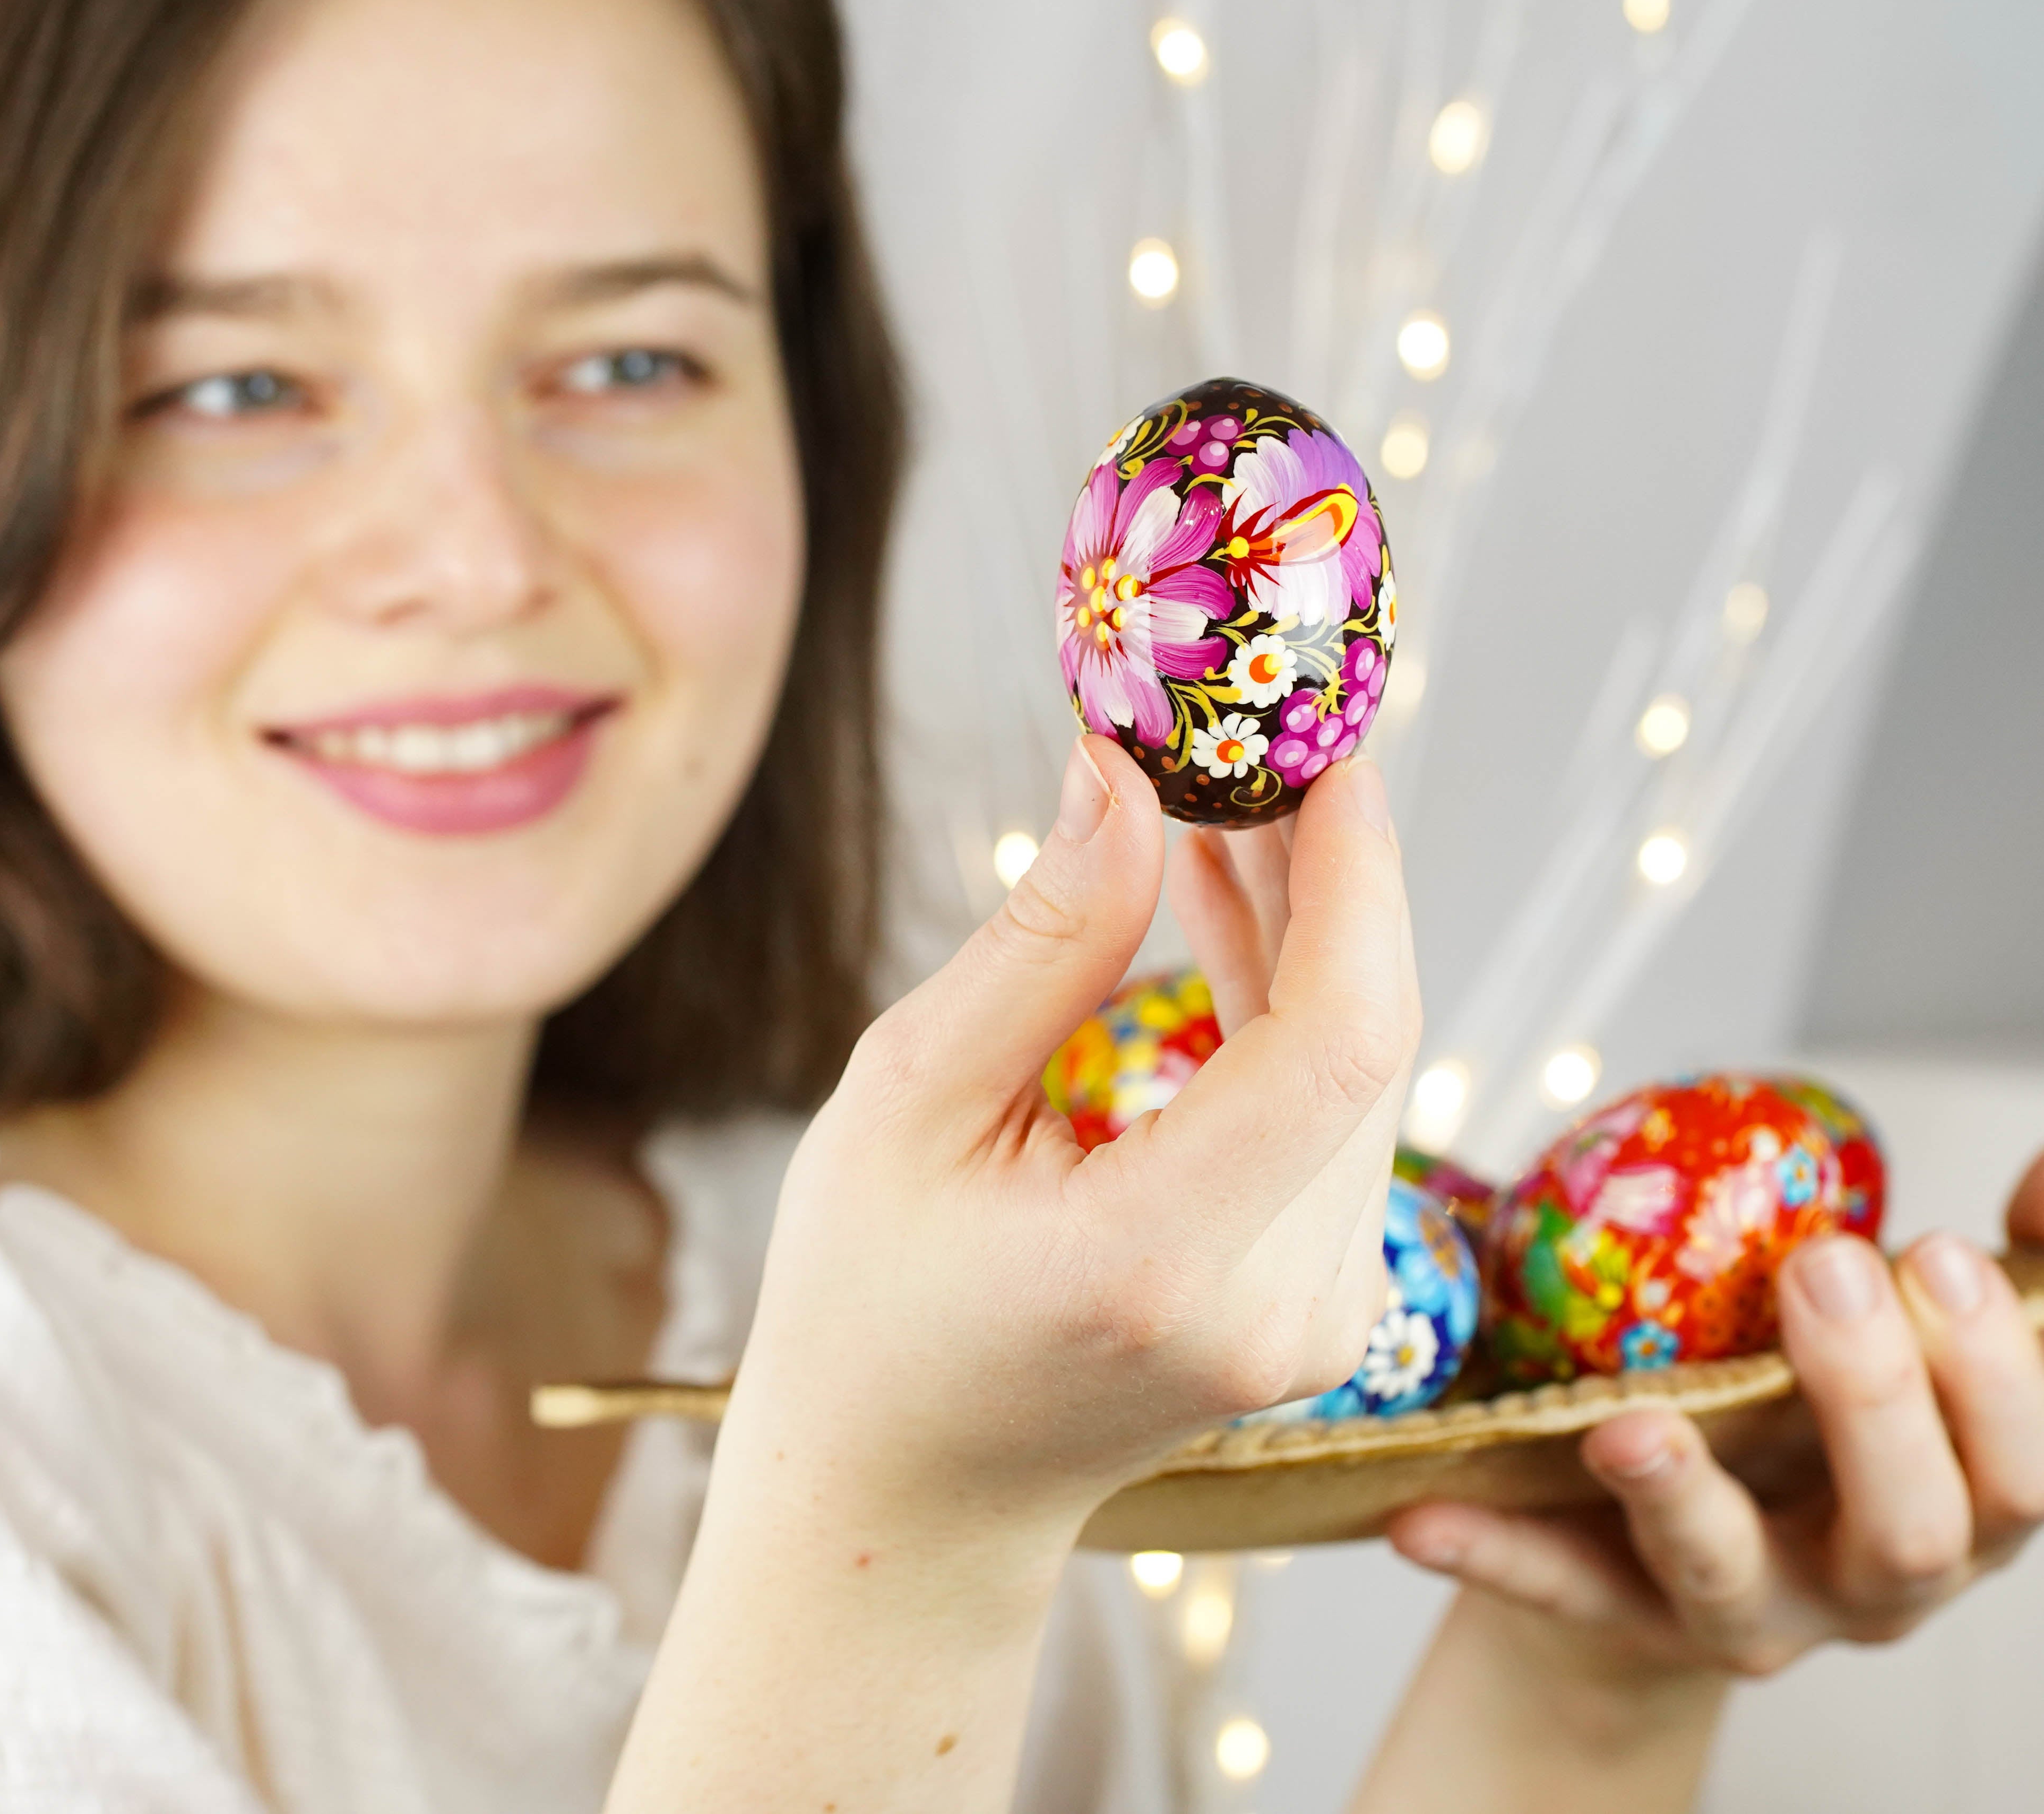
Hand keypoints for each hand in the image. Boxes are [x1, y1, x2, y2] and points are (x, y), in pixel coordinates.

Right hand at [616, 745, 1416, 1810]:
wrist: (908, 1498)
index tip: (1330, 751)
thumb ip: (1041, 940)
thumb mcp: (909, 1099)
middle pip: (1368, 1042)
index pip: (1337, 1043)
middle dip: (1331, 872)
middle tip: (1263, 736)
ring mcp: (1316, 1320)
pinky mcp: (1319, 1305)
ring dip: (1309, 926)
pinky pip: (1335, 1116)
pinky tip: (1229, 901)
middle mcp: (1276, 1306)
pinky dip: (1288, 1003)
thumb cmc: (866, 1302)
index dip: (1357, 878)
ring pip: (1361, 1069)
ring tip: (1228, 800)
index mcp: (1161, 1261)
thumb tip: (1126, 776)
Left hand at [1387, 1192, 2043, 1683]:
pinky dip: (1491, 1552)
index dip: (2000, 1371)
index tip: (1941, 1249)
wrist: (1677, 1548)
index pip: (2019, 1470)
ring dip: (1682, 1496)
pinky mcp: (1612, 1618)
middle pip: (1910, 1529)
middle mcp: (1859, 1577)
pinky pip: (1549, 1588)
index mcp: (1947, 1504)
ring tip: (1628, 1429)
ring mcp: (1736, 1610)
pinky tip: (1420, 1516)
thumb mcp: (1897, 1354)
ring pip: (1730, 1577)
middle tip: (1829, 1267)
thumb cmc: (1799, 1417)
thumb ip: (1974, 1276)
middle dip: (1876, 1396)